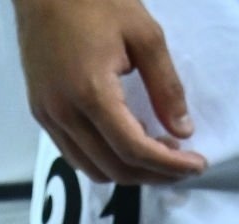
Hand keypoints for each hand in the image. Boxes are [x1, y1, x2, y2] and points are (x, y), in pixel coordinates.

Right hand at [13, 0, 206, 183]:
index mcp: (91, 93)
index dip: (168, 164)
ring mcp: (49, 117)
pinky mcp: (42, 113)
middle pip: (114, 168)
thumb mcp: (144, 33)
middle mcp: (65, 114)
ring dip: (128, 172)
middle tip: (181, 164)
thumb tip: (183, 130)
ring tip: (157, 154)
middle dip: (153, 174)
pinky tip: (126, 141)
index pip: (134, 149)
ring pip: (92, 169)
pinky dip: (104, 160)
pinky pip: (75, 155)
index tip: (196, 165)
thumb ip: (165, 85)